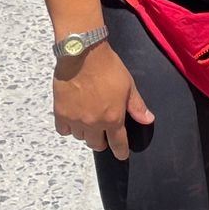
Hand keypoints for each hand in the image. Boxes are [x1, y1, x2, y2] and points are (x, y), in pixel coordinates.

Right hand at [53, 45, 153, 160]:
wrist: (83, 54)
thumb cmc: (109, 68)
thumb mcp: (129, 85)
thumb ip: (137, 106)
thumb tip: (148, 120)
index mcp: (112, 118)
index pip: (117, 143)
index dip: (120, 152)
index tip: (121, 155)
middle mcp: (93, 123)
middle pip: (96, 144)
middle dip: (102, 141)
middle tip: (104, 133)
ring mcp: (75, 120)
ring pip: (80, 137)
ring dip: (86, 133)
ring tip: (89, 122)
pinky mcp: (60, 113)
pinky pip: (64, 130)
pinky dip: (69, 128)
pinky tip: (73, 119)